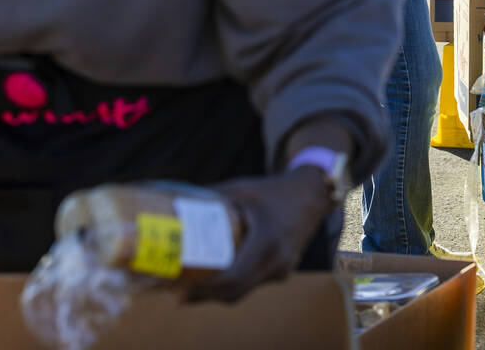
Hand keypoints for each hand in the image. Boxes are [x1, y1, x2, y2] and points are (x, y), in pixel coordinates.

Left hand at [184, 170, 331, 302]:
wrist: (311, 193)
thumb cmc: (272, 190)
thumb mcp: (241, 189)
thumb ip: (210, 197)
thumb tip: (173, 204)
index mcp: (267, 240)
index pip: (233, 278)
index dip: (206, 288)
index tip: (181, 287)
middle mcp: (277, 260)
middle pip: (235, 291)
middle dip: (205, 295)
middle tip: (178, 292)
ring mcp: (282, 268)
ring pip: (244, 290)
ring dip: (218, 293)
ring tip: (188, 287)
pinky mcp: (282, 270)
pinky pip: (253, 284)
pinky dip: (232, 285)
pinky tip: (214, 280)